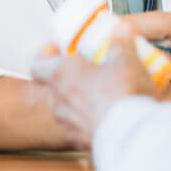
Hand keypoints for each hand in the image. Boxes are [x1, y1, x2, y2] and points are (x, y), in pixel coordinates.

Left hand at [31, 30, 156, 150]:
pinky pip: (79, 125)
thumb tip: (121, 30)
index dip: (45, 55)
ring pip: (65, 107)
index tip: (58, 48)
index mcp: (62, 74)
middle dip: (67, 76)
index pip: (37, 64)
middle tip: (84, 67)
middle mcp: (59, 101)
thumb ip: (121, 42)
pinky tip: (106, 112)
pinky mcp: (82, 141)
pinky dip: (88, 118)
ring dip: (77, 98)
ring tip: (99, 90)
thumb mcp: (127, 58)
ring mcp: (68, 124)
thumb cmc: (123, 95)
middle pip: (52, 85)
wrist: (132, 135)